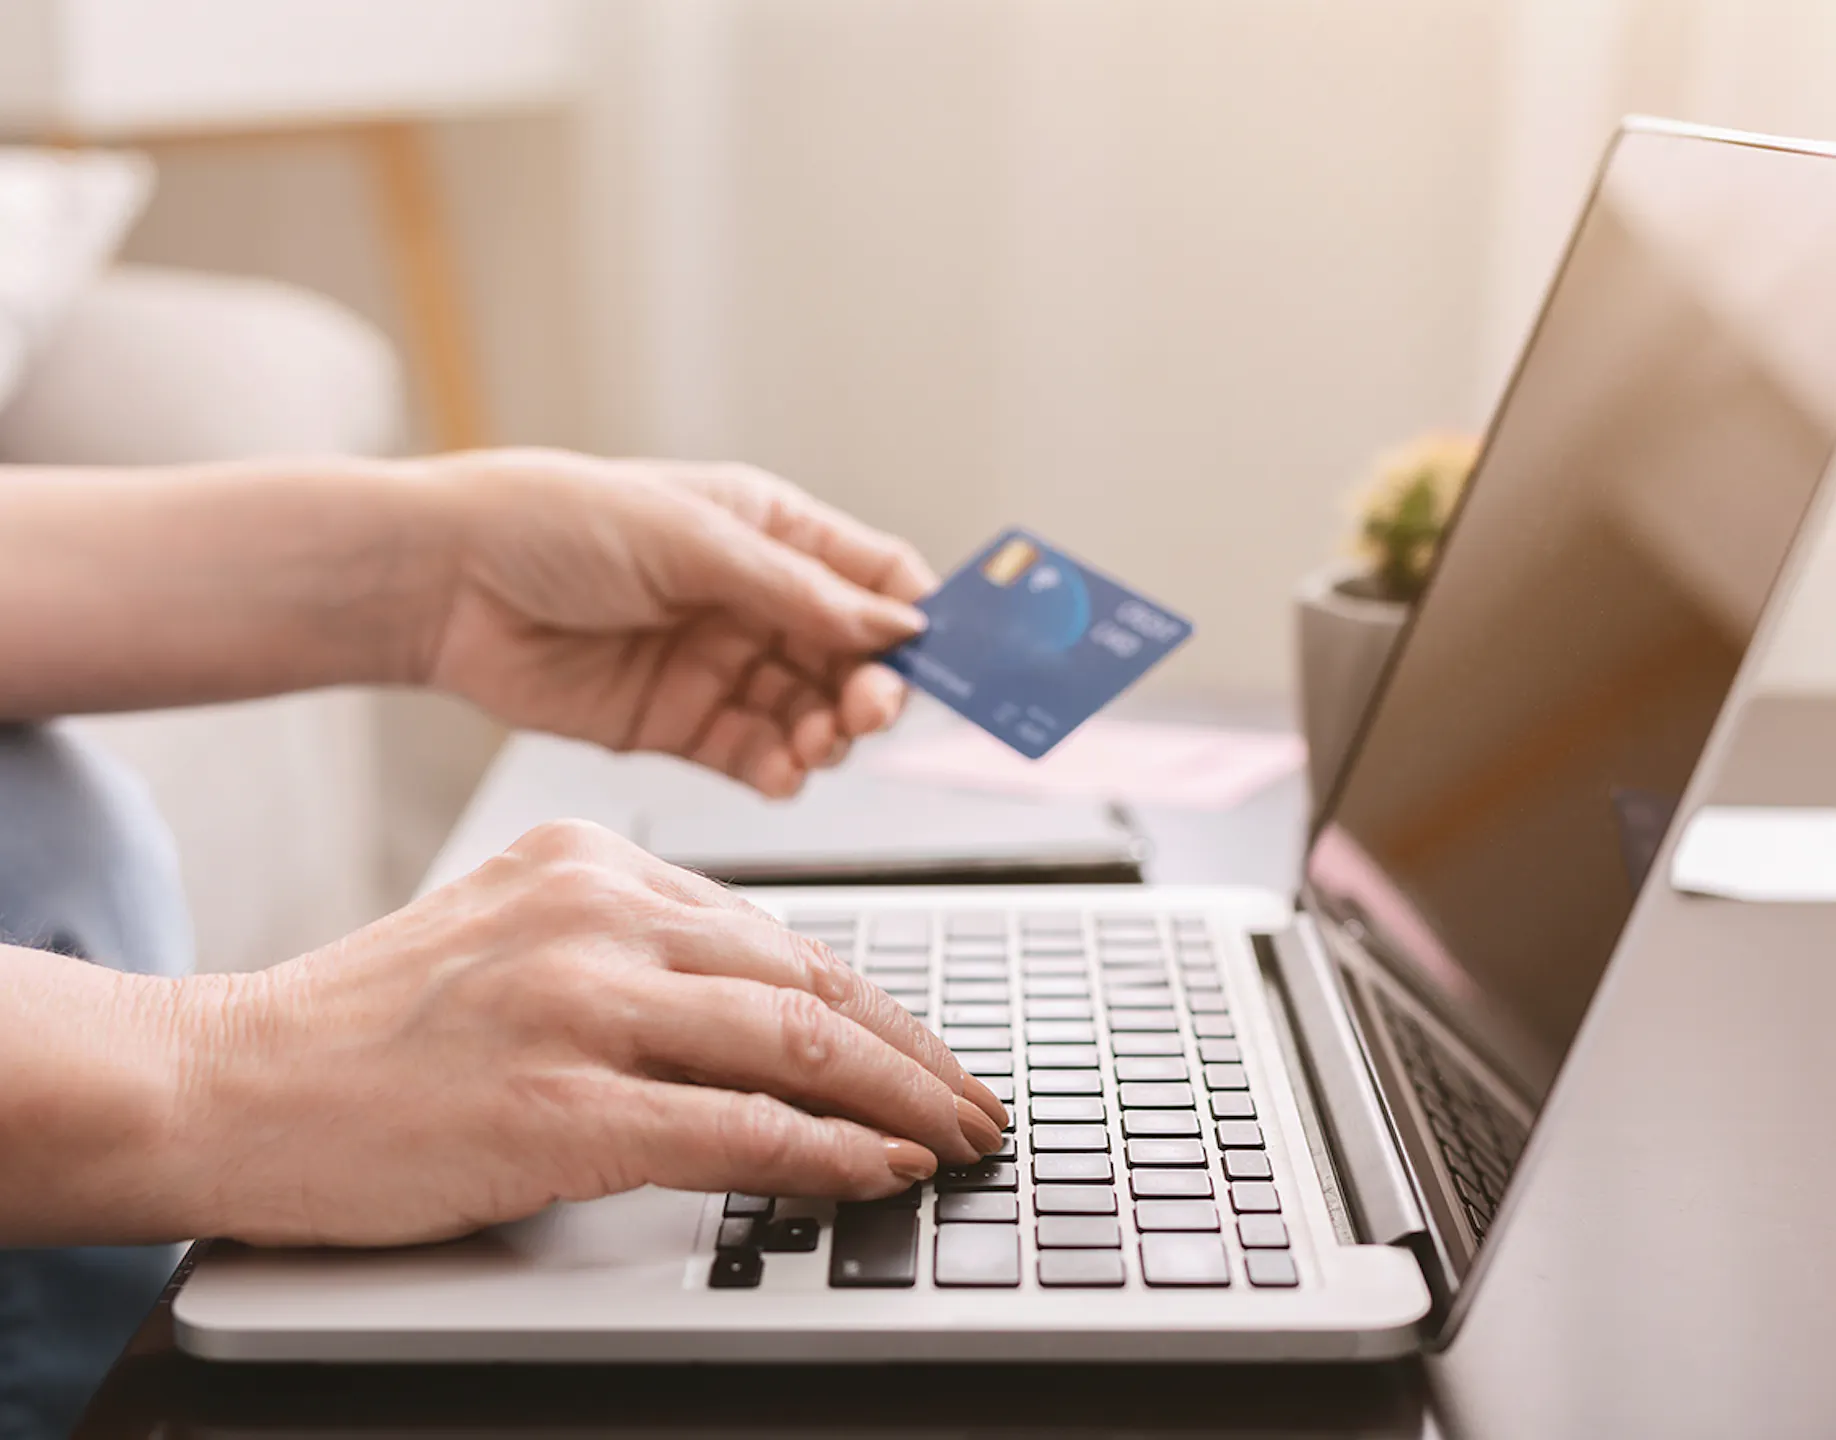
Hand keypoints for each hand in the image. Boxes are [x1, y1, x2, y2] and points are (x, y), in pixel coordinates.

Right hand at [163, 821, 1005, 1246]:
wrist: (230, 1080)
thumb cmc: (371, 1028)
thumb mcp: (515, 937)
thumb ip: (635, 953)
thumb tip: (767, 1012)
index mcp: (593, 863)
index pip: (780, 938)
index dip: (877, 1005)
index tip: (929, 1052)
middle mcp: (598, 914)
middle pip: (811, 983)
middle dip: (916, 1054)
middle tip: (978, 1101)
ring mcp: (578, 1005)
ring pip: (795, 1045)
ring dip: (900, 1102)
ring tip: (956, 1141)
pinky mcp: (555, 1105)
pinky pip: (737, 1128)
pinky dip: (827, 1154)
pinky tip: (878, 1173)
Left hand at [418, 451, 938, 796]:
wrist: (448, 582)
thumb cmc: (557, 523)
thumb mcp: (692, 541)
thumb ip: (796, 591)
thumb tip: (894, 628)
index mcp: (771, 533)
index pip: (875, 579)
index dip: (918, 620)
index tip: (945, 660)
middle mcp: (756, 602)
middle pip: (854, 658)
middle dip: (872, 690)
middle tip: (866, 712)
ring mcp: (720, 666)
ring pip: (810, 714)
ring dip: (826, 736)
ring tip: (813, 746)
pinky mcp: (681, 724)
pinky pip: (754, 755)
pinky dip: (778, 770)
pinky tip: (779, 773)